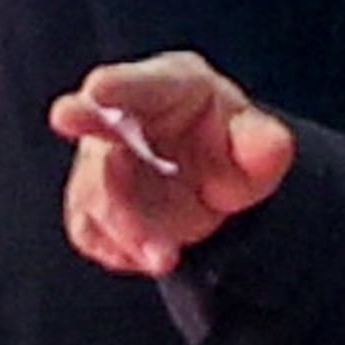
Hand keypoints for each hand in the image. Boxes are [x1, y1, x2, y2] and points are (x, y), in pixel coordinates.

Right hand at [55, 55, 294, 277]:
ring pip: (93, 195)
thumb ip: (265, 145)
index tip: (97, 90)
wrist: (208, 183)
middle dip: (100, 165)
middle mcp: (120, 118)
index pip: (141, 85)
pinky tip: (150, 256)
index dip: (118, 87)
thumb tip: (272, 145)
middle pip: (102, 142)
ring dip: (126, 230)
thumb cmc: (229, 147)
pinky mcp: (88, 203)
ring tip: (166, 258)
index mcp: (166, 87)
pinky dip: (117, 250)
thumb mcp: (258, 146)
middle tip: (72, 130)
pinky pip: (88, 229)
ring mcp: (98, 160)